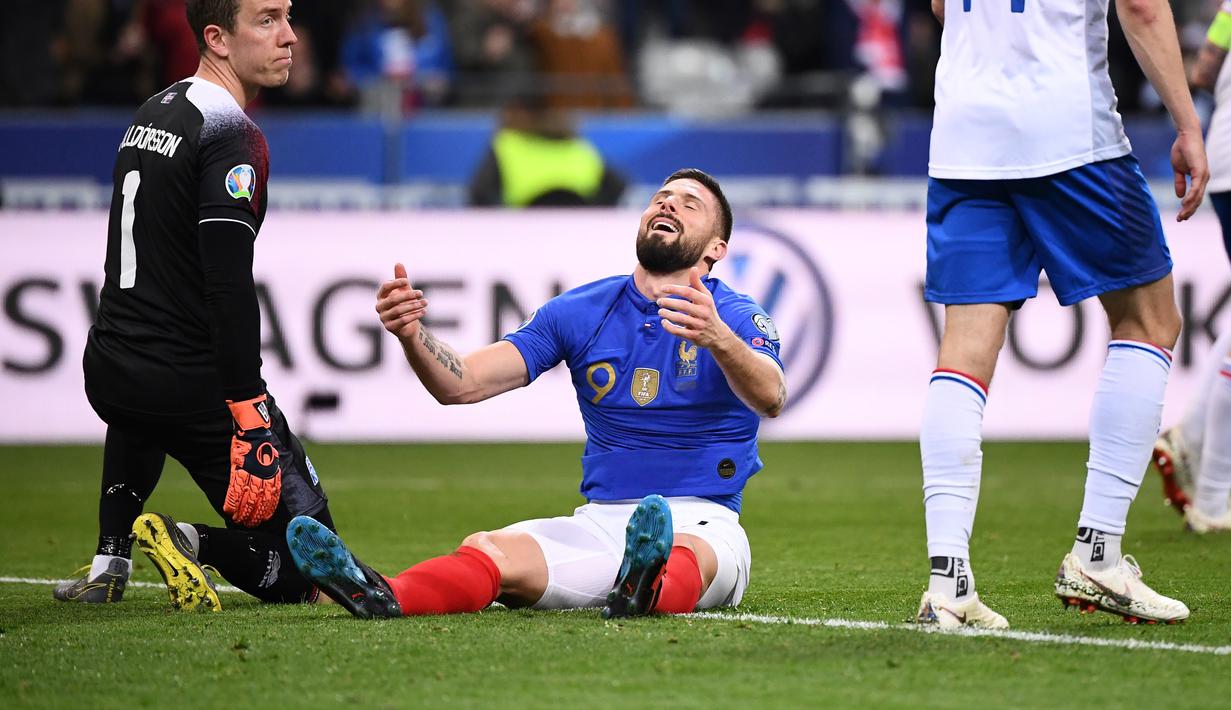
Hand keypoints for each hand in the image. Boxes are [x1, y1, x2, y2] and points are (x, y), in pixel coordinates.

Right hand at [223, 394, 281, 526]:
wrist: (253, 426)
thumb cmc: (261, 439)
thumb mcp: (272, 455)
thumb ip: (271, 468)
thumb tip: (271, 479)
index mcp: (272, 471)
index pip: (272, 495)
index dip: (268, 508)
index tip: (264, 518)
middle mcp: (264, 473)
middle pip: (260, 499)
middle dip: (255, 514)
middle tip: (250, 524)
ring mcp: (251, 471)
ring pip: (248, 497)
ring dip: (243, 512)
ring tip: (239, 521)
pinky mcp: (239, 468)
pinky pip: (235, 489)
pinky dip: (232, 501)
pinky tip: (229, 511)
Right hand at [376, 263, 427, 339]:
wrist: (408, 326)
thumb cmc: (405, 305)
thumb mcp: (404, 291)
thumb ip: (401, 278)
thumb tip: (398, 263)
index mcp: (381, 296)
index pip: (385, 286)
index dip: (396, 282)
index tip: (408, 281)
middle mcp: (379, 306)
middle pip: (393, 298)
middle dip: (409, 295)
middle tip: (421, 292)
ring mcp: (383, 318)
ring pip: (399, 310)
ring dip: (414, 305)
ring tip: (425, 302)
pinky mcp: (389, 327)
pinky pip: (403, 320)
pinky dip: (415, 315)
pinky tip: (424, 311)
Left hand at [656, 267, 733, 349]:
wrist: (718, 335)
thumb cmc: (708, 311)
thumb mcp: (706, 297)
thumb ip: (697, 283)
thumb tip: (693, 268)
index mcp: (705, 301)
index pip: (688, 292)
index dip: (674, 289)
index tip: (663, 288)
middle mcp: (703, 312)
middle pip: (682, 305)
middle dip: (668, 302)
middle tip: (659, 301)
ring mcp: (699, 325)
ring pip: (679, 319)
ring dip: (667, 314)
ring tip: (660, 311)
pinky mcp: (694, 336)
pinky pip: (678, 331)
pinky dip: (668, 326)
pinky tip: (664, 322)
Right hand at [1171, 128, 1207, 220]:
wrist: (1186, 136)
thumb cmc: (1182, 150)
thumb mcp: (1178, 170)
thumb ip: (1179, 182)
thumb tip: (1179, 196)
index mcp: (1199, 178)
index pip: (1195, 197)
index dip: (1188, 208)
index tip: (1180, 216)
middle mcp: (1204, 178)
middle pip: (1198, 200)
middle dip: (1189, 211)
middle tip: (1180, 220)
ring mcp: (1203, 174)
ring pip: (1198, 196)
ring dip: (1189, 207)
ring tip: (1182, 215)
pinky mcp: (1200, 170)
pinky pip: (1196, 187)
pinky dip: (1191, 196)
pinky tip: (1184, 203)